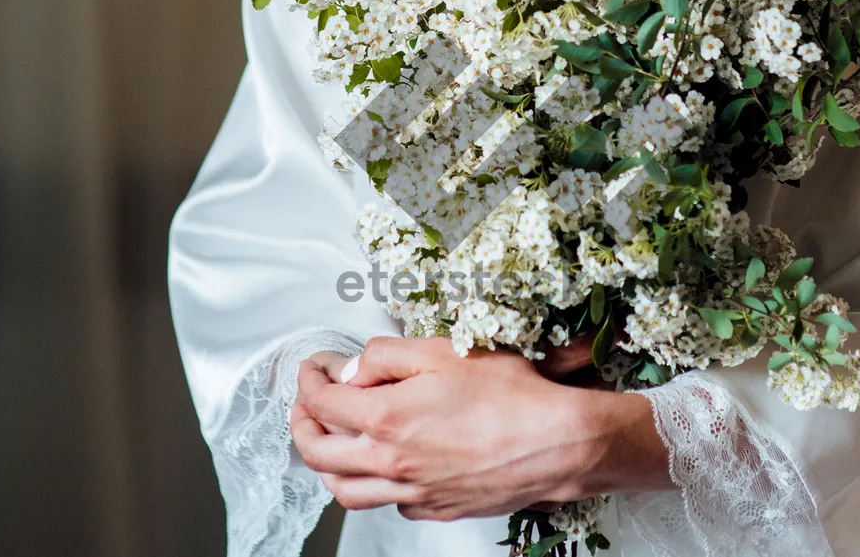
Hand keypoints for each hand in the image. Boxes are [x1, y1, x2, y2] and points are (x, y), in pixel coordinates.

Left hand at [289, 337, 671, 521]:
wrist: (557, 442)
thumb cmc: (510, 394)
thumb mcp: (443, 350)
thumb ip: (387, 355)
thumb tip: (354, 368)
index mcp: (386, 419)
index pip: (322, 403)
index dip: (309, 381)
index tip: (313, 368)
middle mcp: (391, 463)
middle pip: (319, 454)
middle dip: (302, 425)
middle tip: (306, 405)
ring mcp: (413, 492)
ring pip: (345, 490)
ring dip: (328, 463)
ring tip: (332, 442)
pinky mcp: (437, 508)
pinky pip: (389, 504)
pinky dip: (374, 485)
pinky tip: (386, 465)